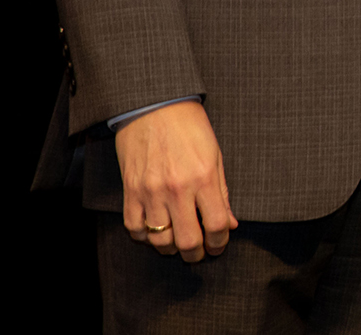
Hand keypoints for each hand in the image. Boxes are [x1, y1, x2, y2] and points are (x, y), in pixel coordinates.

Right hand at [114, 100, 238, 262]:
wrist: (153, 105)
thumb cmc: (189, 126)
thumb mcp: (215, 154)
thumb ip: (223, 192)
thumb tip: (230, 223)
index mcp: (203, 178)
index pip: (217, 225)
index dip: (220, 242)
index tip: (219, 245)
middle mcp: (177, 189)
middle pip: (188, 241)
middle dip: (197, 254)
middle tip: (200, 253)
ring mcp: (150, 192)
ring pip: (160, 241)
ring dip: (172, 249)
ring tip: (179, 243)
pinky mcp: (130, 192)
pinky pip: (135, 229)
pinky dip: (146, 237)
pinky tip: (156, 232)